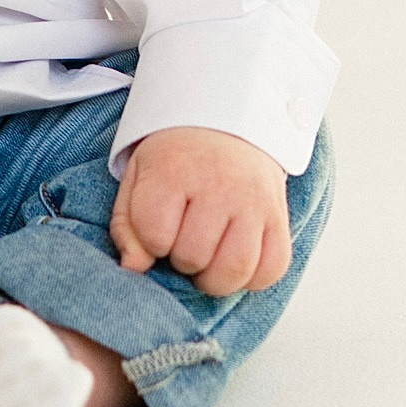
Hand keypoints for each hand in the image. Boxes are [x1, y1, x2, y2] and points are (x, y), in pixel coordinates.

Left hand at [110, 126, 291, 299]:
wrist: (226, 127)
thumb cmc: (177, 162)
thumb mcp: (138, 179)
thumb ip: (127, 227)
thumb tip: (133, 269)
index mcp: (173, 171)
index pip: (155, 236)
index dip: (152, 243)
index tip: (160, 228)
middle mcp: (218, 184)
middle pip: (193, 256)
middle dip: (182, 261)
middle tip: (185, 242)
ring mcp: (253, 201)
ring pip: (234, 270)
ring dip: (215, 279)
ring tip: (209, 261)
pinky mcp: (278, 216)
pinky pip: (272, 268)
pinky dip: (253, 278)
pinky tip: (237, 263)